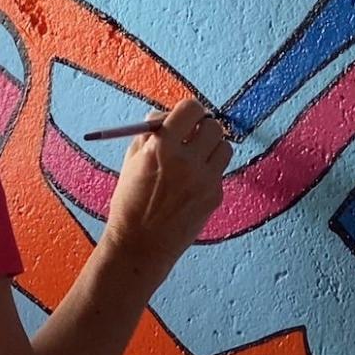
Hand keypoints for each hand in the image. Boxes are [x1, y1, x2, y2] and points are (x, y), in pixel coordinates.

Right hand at [100, 99, 232, 274]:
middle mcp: (187, 160)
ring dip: (211, 148)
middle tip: (192, 136)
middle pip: (214, 126)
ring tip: (194, 160)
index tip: (185, 117)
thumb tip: (165, 116)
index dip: (189, 110)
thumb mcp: (132, 160)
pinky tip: (191, 186)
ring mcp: (205, 180)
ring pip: (224, 147)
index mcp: (162, 147)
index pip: (191, 108)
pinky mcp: (215, 196)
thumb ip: (150, 135)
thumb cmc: (130, 201)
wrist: (140, 245)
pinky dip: (208, 172)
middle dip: (203, 128)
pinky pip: (219, 172)